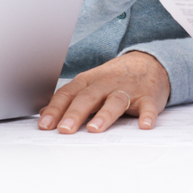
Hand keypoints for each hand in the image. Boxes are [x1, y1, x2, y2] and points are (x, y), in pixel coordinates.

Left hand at [38, 51, 169, 133]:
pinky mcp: (147, 97)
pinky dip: (147, 115)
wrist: (149, 62)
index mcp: (89, 81)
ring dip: (104, 115)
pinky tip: (144, 125)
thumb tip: (43, 115)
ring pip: (115, 101)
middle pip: (88, 97)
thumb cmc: (115, 78)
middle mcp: (106, 84)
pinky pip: (147, 107)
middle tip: (64, 129)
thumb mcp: (90, 84)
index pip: (68, 94)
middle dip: (75, 113)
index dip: (55, 109)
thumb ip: (69, 99)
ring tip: (94, 128)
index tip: (44, 125)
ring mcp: (128, 90)